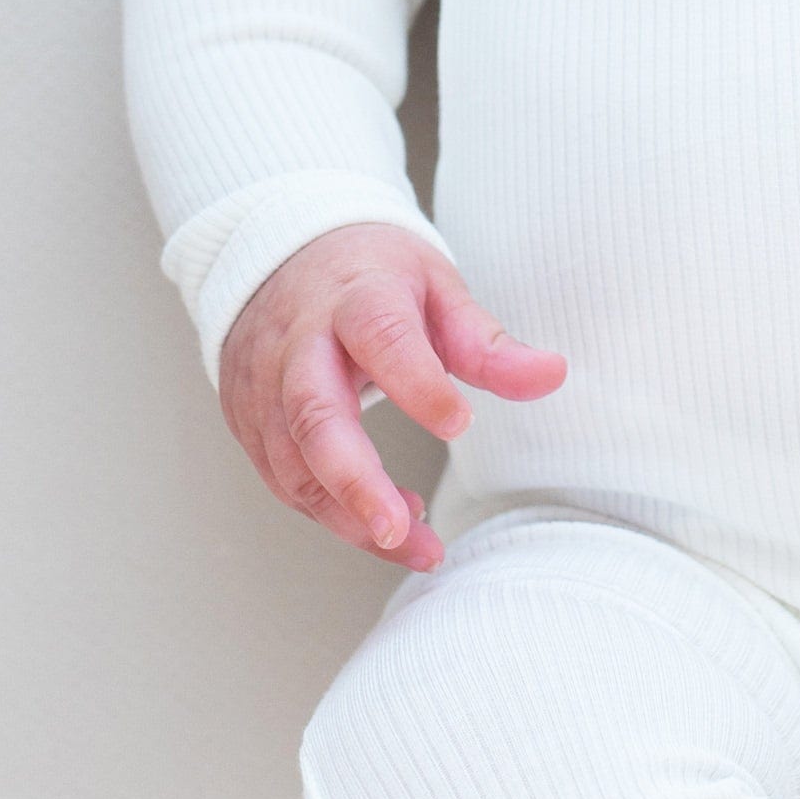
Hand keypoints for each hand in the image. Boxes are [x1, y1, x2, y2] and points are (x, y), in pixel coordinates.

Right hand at [216, 223, 565, 570]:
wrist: (282, 254)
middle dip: (356, 481)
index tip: (460, 424)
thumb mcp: (436, 288)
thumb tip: (553, 374)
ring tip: (414, 544)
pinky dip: (329, 512)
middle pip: (316, 414)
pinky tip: (378, 522)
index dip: (418, 384)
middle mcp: (299, 342)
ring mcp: (264, 383)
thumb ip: (486, 341)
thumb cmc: (370, 276)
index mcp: (356, 298)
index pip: (382, 339)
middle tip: (401, 527)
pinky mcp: (246, 417)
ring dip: (349, 516)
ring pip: (293, 463)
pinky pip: (281, 477)